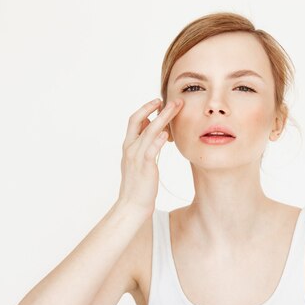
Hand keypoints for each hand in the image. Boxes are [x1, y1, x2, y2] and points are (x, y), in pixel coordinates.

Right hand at [117, 97, 182, 216]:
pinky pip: (150, 150)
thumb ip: (146, 146)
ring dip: (163, 118)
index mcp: (129, 146)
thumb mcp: (140, 162)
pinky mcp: (145, 166)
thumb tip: (157, 131)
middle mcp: (130, 148)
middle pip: (140, 120)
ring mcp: (136, 157)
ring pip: (148, 131)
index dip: (146, 109)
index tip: (158, 102)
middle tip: (172, 100)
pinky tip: (167, 133)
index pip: (134, 120)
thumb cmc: (139, 185)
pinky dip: (158, 140)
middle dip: (155, 108)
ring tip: (175, 108)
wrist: (132, 205)